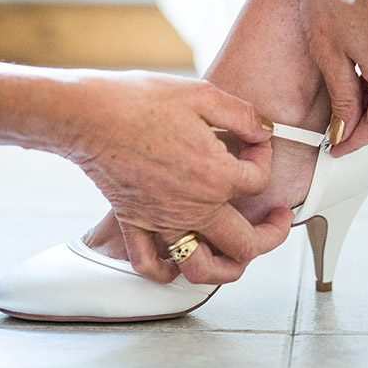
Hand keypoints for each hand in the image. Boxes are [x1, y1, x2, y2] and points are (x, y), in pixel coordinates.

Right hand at [67, 71, 293, 284]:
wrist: (88, 114)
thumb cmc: (139, 100)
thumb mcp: (202, 94)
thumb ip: (242, 115)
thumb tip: (263, 131)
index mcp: (215, 176)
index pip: (260, 182)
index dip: (265, 159)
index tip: (254, 144)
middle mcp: (193, 207)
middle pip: (247, 243)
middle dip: (272, 235)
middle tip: (279, 220)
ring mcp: (162, 221)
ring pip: (203, 269)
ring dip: (227, 268)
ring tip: (238, 255)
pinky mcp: (134, 223)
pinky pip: (150, 264)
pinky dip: (167, 272)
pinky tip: (178, 263)